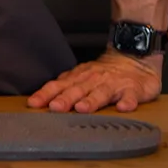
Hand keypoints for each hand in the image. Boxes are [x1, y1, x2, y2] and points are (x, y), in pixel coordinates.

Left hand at [28, 51, 161, 113]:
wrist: (134, 59)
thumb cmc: (104, 73)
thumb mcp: (81, 76)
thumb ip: (65, 86)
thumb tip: (42, 99)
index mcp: (79, 78)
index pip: (59, 86)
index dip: (46, 94)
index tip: (34, 103)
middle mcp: (94, 80)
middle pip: (77, 90)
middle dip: (65, 99)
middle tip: (54, 107)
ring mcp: (114, 85)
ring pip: (101, 93)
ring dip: (91, 101)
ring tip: (82, 108)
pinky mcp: (133, 90)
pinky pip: (130, 96)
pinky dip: (127, 102)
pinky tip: (123, 107)